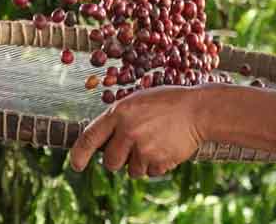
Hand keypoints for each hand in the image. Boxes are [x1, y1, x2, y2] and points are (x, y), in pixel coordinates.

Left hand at [69, 86, 202, 177]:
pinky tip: (166, 147)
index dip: (79, 155)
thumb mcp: (138, 101)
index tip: (77, 165)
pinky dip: (157, 165)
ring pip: (131, 171)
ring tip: (155, 143)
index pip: (89, 138)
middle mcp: (128, 131)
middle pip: (109, 162)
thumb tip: (101, 143)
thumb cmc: (167, 103)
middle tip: (132, 149)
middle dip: (117, 160)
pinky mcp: (158, 161)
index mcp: (119, 112)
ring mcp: (143, 148)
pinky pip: (150, 173)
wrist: (198, 110)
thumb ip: (119, 119)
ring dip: (140, 163)